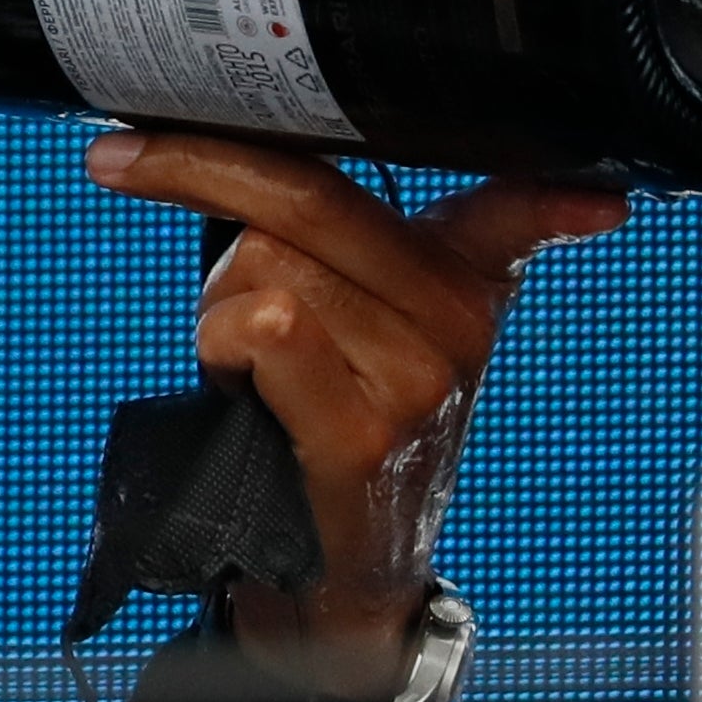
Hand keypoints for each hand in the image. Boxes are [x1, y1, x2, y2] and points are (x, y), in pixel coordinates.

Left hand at [82, 131, 631, 698]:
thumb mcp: (370, 313)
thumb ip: (348, 222)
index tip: (495, 179)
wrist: (336, 572)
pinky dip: (221, 348)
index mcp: (472, 273)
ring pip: (265, 264)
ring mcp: (420, 376)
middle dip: (210, 195)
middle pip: (304, 197)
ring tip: (254, 367)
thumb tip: (234, 129)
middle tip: (206, 261)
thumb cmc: (330, 425)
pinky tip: (247, 393)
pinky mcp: (366, 430)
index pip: (479, 189)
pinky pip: (262, 327)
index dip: (455, 162)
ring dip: (220, 310)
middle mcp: (462, 317)